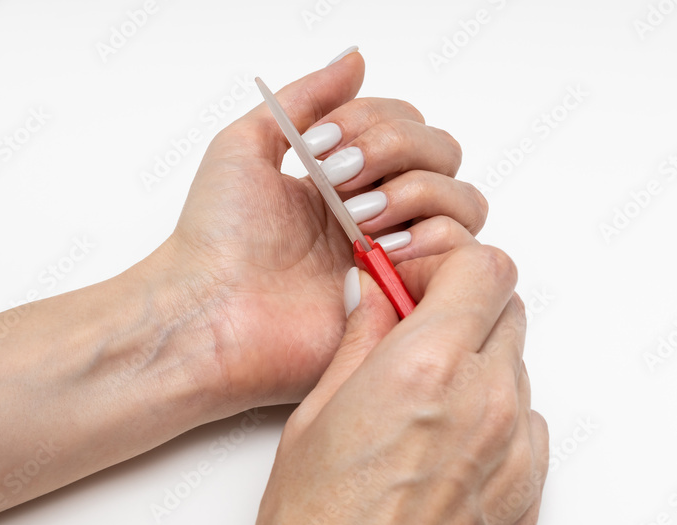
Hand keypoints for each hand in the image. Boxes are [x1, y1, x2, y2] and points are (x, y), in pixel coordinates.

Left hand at [148, 50, 487, 407]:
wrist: (209, 312)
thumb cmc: (215, 238)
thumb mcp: (246, 145)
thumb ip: (305, 99)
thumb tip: (355, 59)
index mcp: (344, 180)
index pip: (406, 125)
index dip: (375, 123)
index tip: (318, 148)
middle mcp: (378, 215)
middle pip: (444, 155)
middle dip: (397, 151)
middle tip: (337, 180)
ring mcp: (396, 258)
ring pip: (466, 202)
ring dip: (417, 193)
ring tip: (357, 220)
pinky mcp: (407, 300)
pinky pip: (466, 258)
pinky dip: (436, 237)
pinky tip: (382, 247)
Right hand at [215, 235, 548, 524]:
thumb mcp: (314, 414)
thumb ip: (360, 339)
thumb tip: (377, 296)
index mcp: (427, 370)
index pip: (483, 268)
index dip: (446, 265)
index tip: (414, 281)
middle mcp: (487, 404)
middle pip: (507, 310)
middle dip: (462, 307)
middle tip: (412, 332)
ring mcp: (516, 454)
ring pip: (518, 367)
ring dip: (477, 363)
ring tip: (421, 401)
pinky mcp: (528, 497)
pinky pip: (529, 426)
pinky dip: (496, 416)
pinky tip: (444, 446)